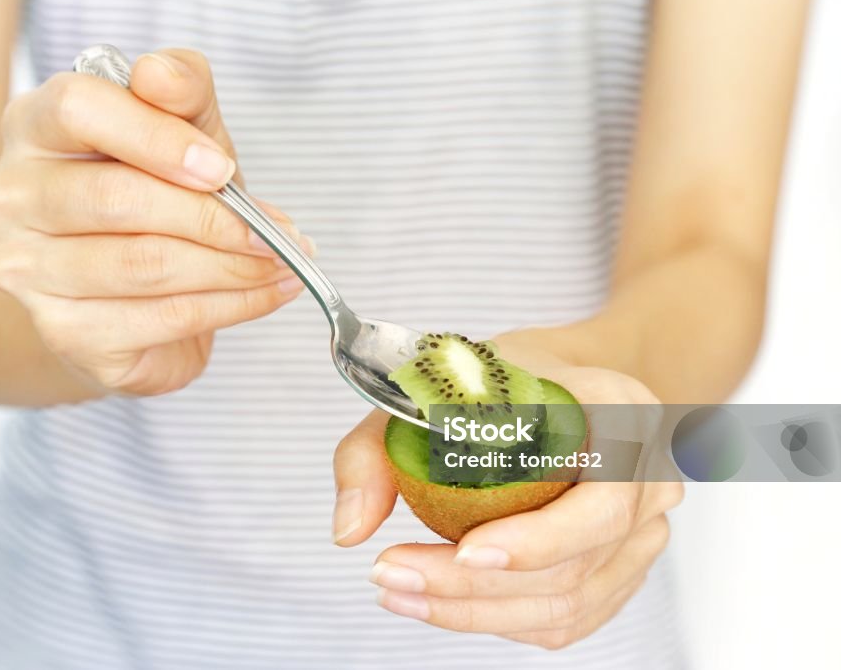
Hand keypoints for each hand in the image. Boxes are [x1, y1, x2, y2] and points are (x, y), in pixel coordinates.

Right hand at [0, 49, 313, 395]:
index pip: (78, 109)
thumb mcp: (182, 133)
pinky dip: (229, 306)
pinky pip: (162, 318)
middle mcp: (10, 197)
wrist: (129, 298)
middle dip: (213, 218)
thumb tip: (161, 75)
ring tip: (279, 262)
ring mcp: (27, 270)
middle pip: (116, 198)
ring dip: (232, 267)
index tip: (221, 169)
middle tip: (275, 232)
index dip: (158, 137)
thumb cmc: (155, 200)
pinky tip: (262, 293)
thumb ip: (182, 93)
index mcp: (32, 126)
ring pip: (145, 265)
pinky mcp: (65, 332)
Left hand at [332, 355, 683, 649]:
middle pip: (575, 564)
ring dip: (475, 612)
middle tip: (393, 575)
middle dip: (475, 586)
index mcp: (626, 418)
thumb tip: (349, 530)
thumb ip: (378, 447)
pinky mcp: (621, 570)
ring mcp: (644, 534)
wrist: (566, 382)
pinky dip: (499, 620)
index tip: (461, 551)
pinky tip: (439, 603)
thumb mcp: (434, 385)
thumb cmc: (505, 379)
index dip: (537, 539)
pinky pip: (567, 620)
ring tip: (399, 592)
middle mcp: (651, 482)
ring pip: (568, 605)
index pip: (601, 500)